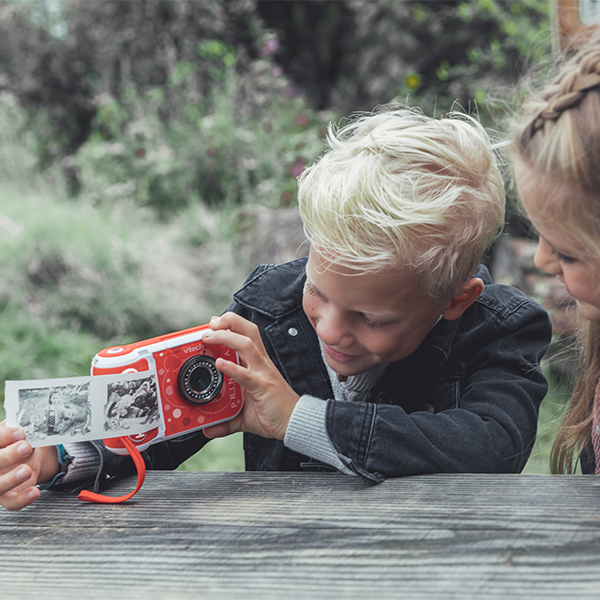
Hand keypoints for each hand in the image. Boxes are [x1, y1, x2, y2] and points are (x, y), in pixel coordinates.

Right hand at [0, 421, 58, 510]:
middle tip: (25, 447)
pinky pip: (11, 503)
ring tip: (27, 470)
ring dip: (12, 479)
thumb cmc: (17, 440)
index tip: (19, 432)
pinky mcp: (7, 497)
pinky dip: (23, 499)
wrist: (27, 455)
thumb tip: (25, 424)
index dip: (2, 437)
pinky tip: (35, 491)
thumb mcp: (16, 428)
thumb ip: (17, 425)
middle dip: (7, 456)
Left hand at [201, 313, 299, 440]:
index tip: (212, 325)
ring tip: (210, 336)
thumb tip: (209, 429)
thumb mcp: (244, 414)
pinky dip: (232, 368)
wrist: (294, 424)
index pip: (245, 336)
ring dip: (226, 337)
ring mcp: (263, 373)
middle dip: (229, 321)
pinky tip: (220, 363)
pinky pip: (247, 375)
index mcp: (258, 364)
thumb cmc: (274, 413)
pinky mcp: (263, 387)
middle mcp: (261, 364)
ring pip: (247, 344)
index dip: (230, 326)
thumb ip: (226, 420)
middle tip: (211, 323)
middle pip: (248, 331)